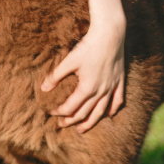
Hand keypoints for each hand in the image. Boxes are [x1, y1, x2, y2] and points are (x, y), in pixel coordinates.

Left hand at [41, 0, 125, 132]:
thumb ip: (56, 75)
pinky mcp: (119, 80)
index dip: (59, 112)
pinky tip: (109, 115)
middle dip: (72, 120)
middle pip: (85, 113)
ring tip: (81, 129)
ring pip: (101, 111)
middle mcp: (101, 91)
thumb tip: (44, 88)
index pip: (71, 107)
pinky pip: (117, 100)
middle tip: (61, 125)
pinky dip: (112, 109)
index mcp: (87, 88)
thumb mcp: (69, 60)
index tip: (51, 113)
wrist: (110, 34)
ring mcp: (111, 87)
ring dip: (90, 122)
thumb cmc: (88, 46)